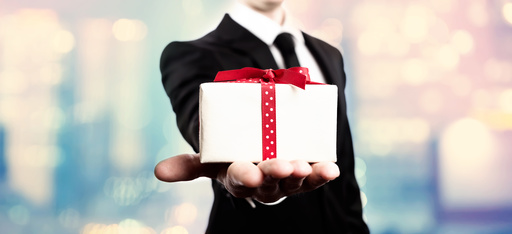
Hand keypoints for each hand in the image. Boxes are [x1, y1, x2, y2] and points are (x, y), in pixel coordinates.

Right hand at [154, 154, 339, 202]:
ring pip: (294, 181)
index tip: (247, 172)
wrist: (255, 153)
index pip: (239, 180)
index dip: (244, 176)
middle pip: (269, 181)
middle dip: (276, 173)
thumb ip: (188, 166)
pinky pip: (316, 178)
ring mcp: (286, 180)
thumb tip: (157, 172)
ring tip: (308, 166)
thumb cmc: (230, 157)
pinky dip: (324, 174)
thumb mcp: (208, 160)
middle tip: (284, 165)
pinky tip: (331, 169)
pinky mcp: (305, 175)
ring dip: (303, 175)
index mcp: (238, 178)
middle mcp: (263, 183)